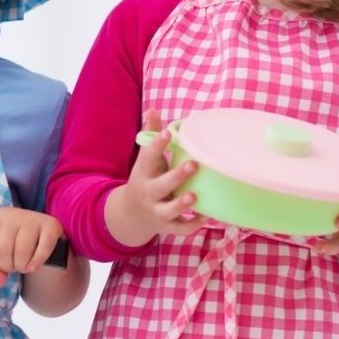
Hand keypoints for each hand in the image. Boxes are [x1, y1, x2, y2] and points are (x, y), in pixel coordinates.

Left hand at [0, 207, 66, 286]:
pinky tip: (34, 266)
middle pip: (2, 249)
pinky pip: (42, 250)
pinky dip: (37, 262)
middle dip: (6, 265)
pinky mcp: (51, 226)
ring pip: (22, 251)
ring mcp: (33, 219)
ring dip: (22, 266)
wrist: (43, 231)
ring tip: (23, 266)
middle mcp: (13, 215)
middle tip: (12, 267)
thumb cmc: (17, 241)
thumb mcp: (2, 250)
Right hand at [106, 109, 205, 247]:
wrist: (131, 214)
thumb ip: (151, 136)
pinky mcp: (166, 226)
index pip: (147, 156)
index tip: (168, 132)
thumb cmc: (146, 179)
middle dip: (176, 176)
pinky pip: (179, 228)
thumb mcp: (145, 159)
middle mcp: (148, 192)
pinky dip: (192, 225)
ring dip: (181, 204)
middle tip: (193, 164)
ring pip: (168, 210)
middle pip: (160, 185)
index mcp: (143, 172)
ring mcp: (156, 210)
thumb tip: (152, 109)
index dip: (157, 144)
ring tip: (194, 195)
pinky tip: (207, 215)